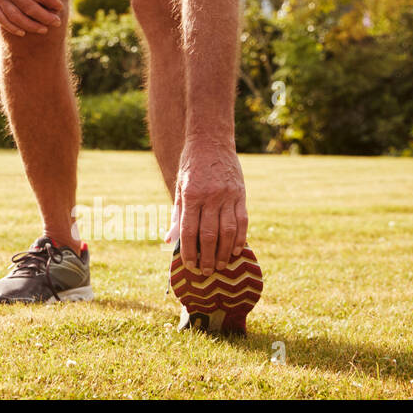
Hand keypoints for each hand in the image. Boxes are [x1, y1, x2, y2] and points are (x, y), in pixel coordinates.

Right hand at [0, 0, 64, 35]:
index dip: (51, 3)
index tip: (60, 8)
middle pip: (28, 8)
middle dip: (45, 18)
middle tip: (56, 23)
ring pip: (14, 17)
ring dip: (30, 26)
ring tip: (43, 30)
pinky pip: (0, 18)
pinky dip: (12, 27)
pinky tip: (23, 32)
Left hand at [167, 138, 248, 274]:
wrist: (211, 140)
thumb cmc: (190, 165)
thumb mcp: (179, 186)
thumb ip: (177, 214)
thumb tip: (170, 240)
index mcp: (191, 195)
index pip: (189, 230)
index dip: (189, 251)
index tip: (189, 266)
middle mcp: (210, 197)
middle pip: (210, 234)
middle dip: (208, 257)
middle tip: (206, 272)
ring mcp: (228, 195)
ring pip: (229, 231)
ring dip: (226, 252)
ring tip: (221, 265)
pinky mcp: (241, 194)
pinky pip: (243, 221)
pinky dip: (241, 237)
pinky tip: (237, 250)